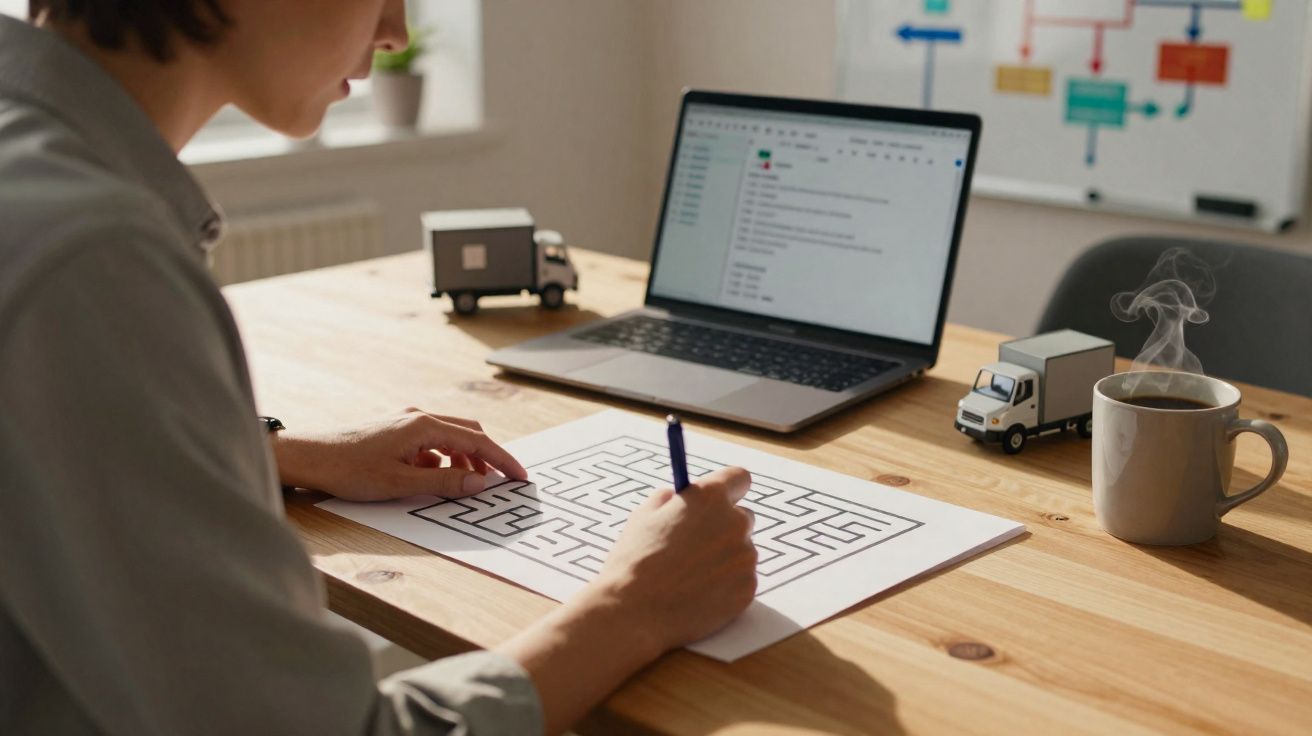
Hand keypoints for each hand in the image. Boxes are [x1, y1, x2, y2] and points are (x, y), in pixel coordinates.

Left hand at [270, 408, 526, 501]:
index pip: (477, 441)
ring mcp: (406, 422)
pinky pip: (431, 442)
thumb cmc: (349, 469)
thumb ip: (444, 484)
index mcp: (424, 426)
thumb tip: (479, 483)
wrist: (310, 456)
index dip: (502, 460)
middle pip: (468, 433)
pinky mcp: (396, 430)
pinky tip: (433, 479)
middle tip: (499, 481)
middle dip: (487, 457)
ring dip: (463, 460)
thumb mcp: (401, 483)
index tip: (519, 476)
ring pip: (450, 438)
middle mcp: (418, 417)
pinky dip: (442, 459)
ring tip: (465, 486)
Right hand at [588, 466, 757, 652]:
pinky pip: (742, 579)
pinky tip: (699, 593)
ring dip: (724, 558)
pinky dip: (727, 584)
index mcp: (710, 498)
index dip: (729, 489)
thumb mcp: (643, 516)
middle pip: (744, 517)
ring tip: (690, 576)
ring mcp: (745, 558)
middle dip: (724, 527)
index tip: (722, 498)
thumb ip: (667, 499)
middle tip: (697, 545)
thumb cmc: (634, 562)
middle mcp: (735, 523)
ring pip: (742, 551)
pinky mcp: (748, 588)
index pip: (739, 478)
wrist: (635, 613)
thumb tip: (677, 497)